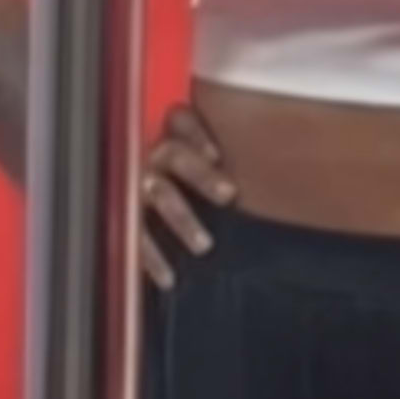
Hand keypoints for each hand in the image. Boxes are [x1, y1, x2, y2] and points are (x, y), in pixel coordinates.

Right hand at [142, 94, 246, 283]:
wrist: (128, 212)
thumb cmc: (181, 185)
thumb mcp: (196, 166)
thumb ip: (217, 164)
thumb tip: (274, 171)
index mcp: (170, 137)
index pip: (181, 121)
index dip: (197, 135)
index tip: (217, 155)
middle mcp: (150, 156)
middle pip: (173, 155)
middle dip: (201, 175)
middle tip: (229, 195)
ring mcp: (136, 185)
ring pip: (158, 194)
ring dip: (182, 219)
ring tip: (204, 245)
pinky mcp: (125, 216)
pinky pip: (136, 235)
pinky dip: (151, 258)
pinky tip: (168, 277)